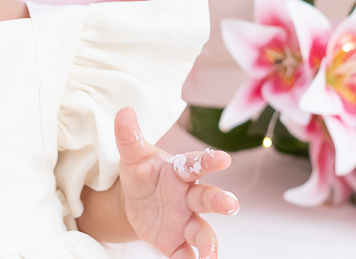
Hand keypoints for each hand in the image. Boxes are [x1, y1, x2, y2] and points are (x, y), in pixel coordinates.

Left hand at [113, 106, 237, 258]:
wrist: (132, 201)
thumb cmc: (142, 173)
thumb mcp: (132, 155)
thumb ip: (129, 136)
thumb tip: (124, 111)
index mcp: (179, 172)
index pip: (195, 164)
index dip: (209, 160)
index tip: (223, 158)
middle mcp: (187, 197)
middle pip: (206, 197)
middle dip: (220, 200)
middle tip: (231, 205)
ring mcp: (184, 221)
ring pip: (202, 231)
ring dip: (209, 242)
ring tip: (211, 253)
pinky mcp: (175, 242)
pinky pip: (185, 254)